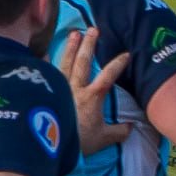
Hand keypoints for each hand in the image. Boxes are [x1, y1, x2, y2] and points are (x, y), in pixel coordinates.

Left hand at [56, 29, 133, 154]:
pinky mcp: (46, 93)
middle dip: (89, 44)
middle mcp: (75, 88)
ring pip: (65, 63)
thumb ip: (119, 131)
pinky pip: (46, 74)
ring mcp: (59, 89)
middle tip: (93, 29)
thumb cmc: (79, 142)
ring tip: (74, 33)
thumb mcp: (104, 139)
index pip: (108, 76)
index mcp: (92, 97)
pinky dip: (45, 62)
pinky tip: (43, 53)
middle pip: (83, 62)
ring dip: (70, 47)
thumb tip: (131, 127)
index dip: (118, 64)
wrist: (51, 146)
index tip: (126, 54)